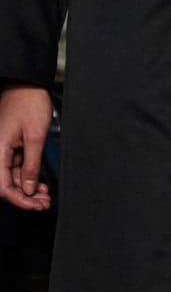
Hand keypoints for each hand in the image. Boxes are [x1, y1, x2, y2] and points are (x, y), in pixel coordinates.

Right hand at [0, 86, 52, 212]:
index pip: (2, 185)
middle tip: (44, 203)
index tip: (34, 206)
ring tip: (45, 195)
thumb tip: (28, 188)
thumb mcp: (35, 137)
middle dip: (25, 197)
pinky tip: (39, 183)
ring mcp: (1, 149)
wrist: (28, 86)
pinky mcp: (8, 147)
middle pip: (5, 184)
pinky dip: (26, 177)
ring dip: (27, 188)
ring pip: (11, 177)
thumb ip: (31, 165)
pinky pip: (14, 168)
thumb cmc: (29, 103)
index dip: (18, 199)